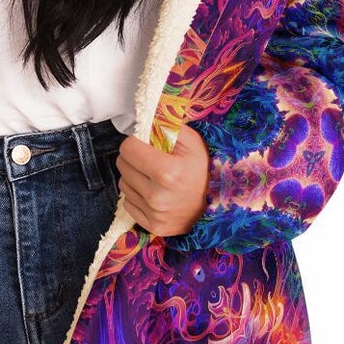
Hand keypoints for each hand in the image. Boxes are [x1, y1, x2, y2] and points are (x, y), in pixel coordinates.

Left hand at [108, 124, 209, 240]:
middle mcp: (158, 196)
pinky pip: (128, 203)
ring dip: (134, 176)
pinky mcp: (152, 226)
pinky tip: (155, 192)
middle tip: (151, 159)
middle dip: (134, 158)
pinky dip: (137, 195)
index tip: (147, 143)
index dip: (136, 142)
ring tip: (154, 176)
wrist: (220, 204)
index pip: (127, 148)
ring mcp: (154, 214)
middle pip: (122, 165)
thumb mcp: (192, 141)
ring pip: (123, 184)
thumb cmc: (204, 168)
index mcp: (167, 172)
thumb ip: (166, 125)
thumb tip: (145, 116)